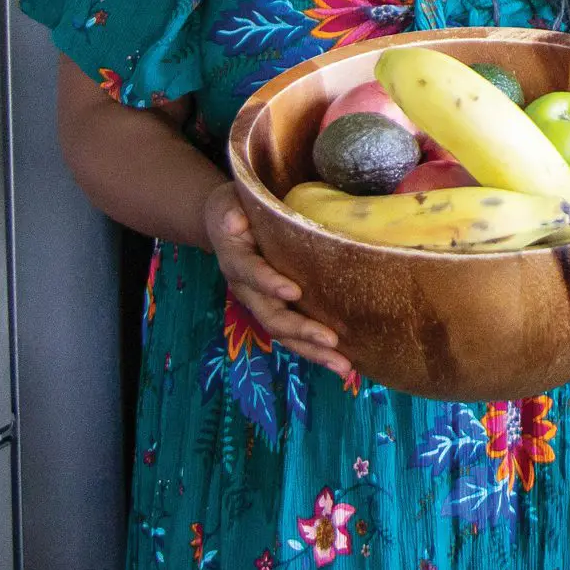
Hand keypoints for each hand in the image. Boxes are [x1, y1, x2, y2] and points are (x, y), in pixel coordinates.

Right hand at [203, 182, 351, 375]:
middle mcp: (248, 289)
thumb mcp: (228, 203)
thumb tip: (236, 220)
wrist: (226, 225)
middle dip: (301, 331)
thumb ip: (232, 212)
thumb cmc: (234, 208)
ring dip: (314, 352)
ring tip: (343, 367)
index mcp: (236, 260)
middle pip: (271, 316)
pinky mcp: (278, 309)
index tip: (294, 290)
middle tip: (331, 341)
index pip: (251, 273)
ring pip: (285, 334)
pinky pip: (295, 334)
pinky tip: (343, 362)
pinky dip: (317, 350)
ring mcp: (263, 303)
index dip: (269, 283)